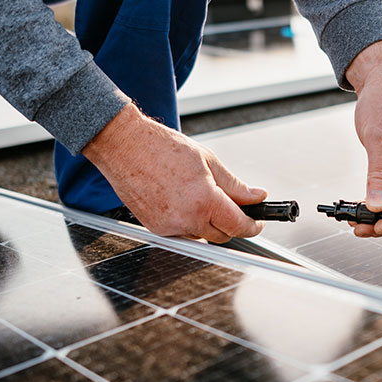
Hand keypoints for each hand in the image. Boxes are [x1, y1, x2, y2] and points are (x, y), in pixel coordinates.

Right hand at [82, 104, 265, 242]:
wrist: (124, 146)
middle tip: (235, 205)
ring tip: (201, 194)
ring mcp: (169, 226)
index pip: (238, 225)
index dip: (252, 225)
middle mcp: (186, 219)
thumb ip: (235, 185)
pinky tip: (183, 199)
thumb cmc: (161, 148)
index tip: (256, 221)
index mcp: (204, 201)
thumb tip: (256, 196)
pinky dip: (189, 221)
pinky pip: (181, 232)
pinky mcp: (155, 228)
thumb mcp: (208, 160)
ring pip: (201, 235)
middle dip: (232, 223)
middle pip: (222, 235)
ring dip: (209, 222)